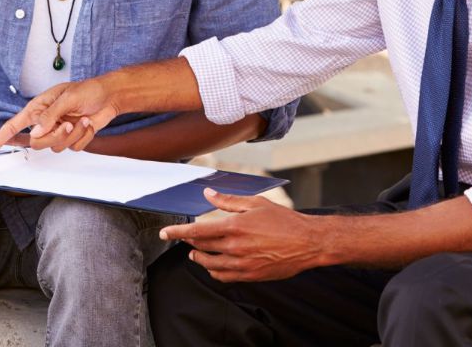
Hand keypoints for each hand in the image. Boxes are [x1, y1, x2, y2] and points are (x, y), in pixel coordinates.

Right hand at [0, 79, 119, 156]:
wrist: (110, 96)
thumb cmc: (88, 90)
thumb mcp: (67, 98)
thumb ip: (49, 116)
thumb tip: (35, 134)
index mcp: (37, 109)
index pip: (13, 126)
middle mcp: (45, 122)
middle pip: (36, 143)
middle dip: (54, 136)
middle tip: (68, 123)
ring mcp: (58, 131)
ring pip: (55, 147)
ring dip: (72, 135)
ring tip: (82, 119)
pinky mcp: (72, 139)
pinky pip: (73, 148)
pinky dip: (83, 137)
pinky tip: (88, 124)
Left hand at [160, 189, 326, 282]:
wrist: (307, 242)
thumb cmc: (284, 220)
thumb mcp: (256, 204)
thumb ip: (229, 201)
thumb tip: (208, 194)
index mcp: (235, 227)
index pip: (197, 231)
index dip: (178, 232)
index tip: (165, 232)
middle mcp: (235, 247)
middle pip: (201, 247)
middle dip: (188, 242)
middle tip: (184, 238)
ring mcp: (242, 264)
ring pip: (210, 265)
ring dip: (199, 258)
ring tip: (195, 254)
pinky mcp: (250, 275)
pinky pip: (224, 276)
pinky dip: (214, 271)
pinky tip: (214, 265)